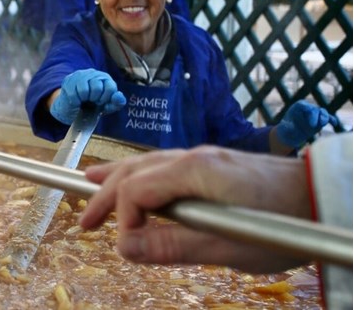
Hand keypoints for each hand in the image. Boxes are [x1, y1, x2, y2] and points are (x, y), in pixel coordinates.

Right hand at [49, 69, 125, 124]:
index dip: (106, 99)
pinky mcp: (68, 81)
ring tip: (83, 99)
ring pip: (84, 90)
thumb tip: (118, 96)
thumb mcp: (107, 107)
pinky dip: (75, 102)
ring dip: (84, 100)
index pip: (110, 88)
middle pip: (97, 88)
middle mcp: (92, 73)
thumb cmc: (93, 106)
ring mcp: (79, 75)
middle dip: (94, 99)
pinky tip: (75, 100)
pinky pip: (73, 95)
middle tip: (91, 100)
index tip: (101, 101)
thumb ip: (117, 102)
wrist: (74, 110)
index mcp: (104, 78)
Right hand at [78, 146, 309, 272]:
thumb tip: (125, 248)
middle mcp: (191, 157)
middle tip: (83, 222)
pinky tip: (127, 178)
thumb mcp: (226, 246)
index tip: (125, 247)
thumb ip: (173, 245)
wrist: (320, 196)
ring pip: (144, 164)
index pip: (136, 190)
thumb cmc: (279, 223)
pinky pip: (161, 166)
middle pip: (133, 172)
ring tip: (87, 185)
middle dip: (104, 195)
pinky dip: (137, 175)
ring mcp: (200, 158)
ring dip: (114, 179)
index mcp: (193, 172)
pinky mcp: (209, 165)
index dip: (122, 219)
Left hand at [276, 101, 338, 147]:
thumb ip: (287, 126)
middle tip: (313, 126)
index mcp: (298, 106)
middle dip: (316, 116)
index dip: (309, 112)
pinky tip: (334, 124)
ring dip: (325, 117)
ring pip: (322, 112)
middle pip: (315, 109)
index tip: (310, 123)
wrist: (292, 135)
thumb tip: (289, 125)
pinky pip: (328, 118)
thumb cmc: (286, 130)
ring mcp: (315, 114)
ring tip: (322, 124)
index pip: (305, 106)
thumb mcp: (285, 128)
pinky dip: (332, 120)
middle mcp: (308, 108)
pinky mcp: (320, 120)